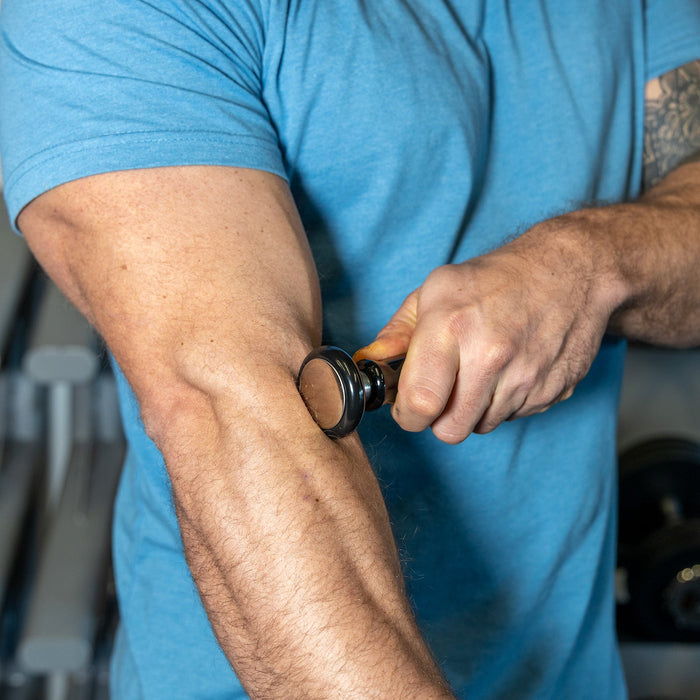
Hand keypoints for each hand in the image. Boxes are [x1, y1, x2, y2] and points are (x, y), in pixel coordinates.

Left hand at [356, 215, 619, 442]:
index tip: (406, 407)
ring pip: (481, 426)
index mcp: (452, 327)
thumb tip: (373, 362)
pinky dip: (505, 402)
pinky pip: (514, 417)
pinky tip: (510, 369)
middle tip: (443, 391)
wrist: (571, 270)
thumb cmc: (496, 279)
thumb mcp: (437, 289)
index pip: (420, 404)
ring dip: (473, 409)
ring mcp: (526, 376)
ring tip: (480, 370)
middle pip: (450, 430)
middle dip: (439, 418)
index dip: (407, 415)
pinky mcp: (553, 390)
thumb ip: (399, 330)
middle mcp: (490, 355)